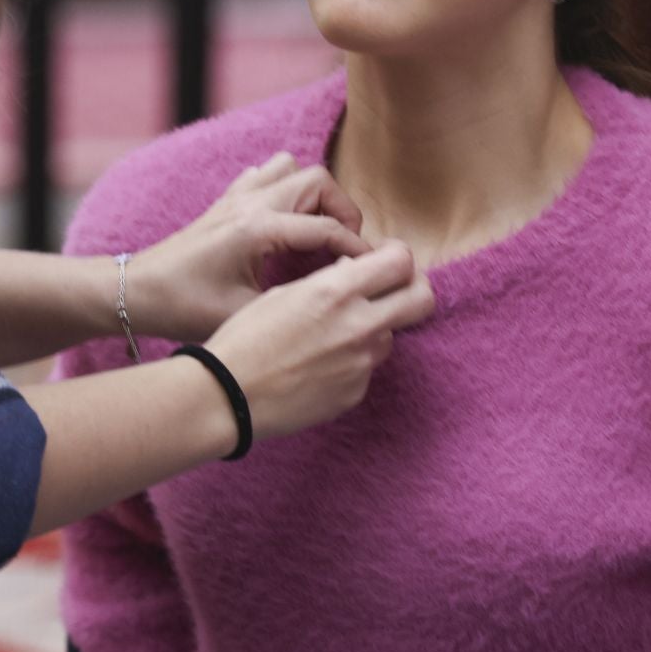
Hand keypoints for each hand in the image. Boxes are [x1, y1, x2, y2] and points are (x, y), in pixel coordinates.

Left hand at [130, 152, 371, 342]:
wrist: (137, 292)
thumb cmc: (185, 307)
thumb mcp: (245, 315)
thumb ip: (295, 304)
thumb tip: (338, 301)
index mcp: (258, 230)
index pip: (328, 230)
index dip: (359, 251)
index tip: (375, 270)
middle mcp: (251, 203)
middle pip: (318, 181)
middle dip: (342, 211)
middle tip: (346, 247)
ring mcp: (237, 196)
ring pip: (293, 168)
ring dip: (315, 194)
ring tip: (319, 231)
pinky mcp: (226, 199)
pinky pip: (267, 173)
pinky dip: (286, 189)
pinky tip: (286, 223)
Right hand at [203, 240, 432, 440]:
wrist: (228, 396)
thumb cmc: (245, 338)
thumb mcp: (283, 293)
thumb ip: (329, 281)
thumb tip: (355, 272)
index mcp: (336, 291)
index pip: (401, 261)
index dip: (397, 256)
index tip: (384, 259)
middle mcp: (359, 326)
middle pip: (422, 299)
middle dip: (414, 288)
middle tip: (395, 288)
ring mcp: (361, 363)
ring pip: (389, 336)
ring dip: (372, 329)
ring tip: (328, 336)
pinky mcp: (356, 392)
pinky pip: (366, 368)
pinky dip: (349, 362)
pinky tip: (315, 365)